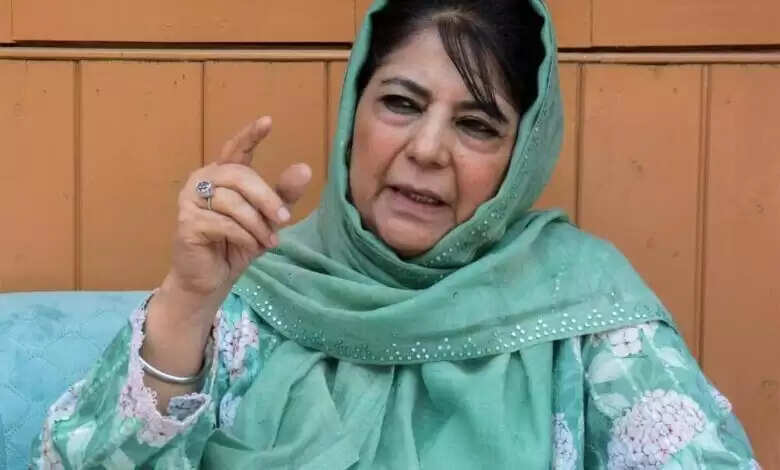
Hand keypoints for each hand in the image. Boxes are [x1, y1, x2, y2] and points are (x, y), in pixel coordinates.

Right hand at [163, 116, 311, 316]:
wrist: (212, 278)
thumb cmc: (237, 244)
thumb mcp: (267, 219)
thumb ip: (283, 195)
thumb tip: (305, 169)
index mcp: (223, 175)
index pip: (236, 148)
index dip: (250, 135)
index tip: (268, 121)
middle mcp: (203, 180)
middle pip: (240, 176)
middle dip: (266, 198)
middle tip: (284, 219)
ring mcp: (190, 200)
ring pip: (232, 201)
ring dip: (256, 223)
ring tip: (268, 241)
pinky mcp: (186, 222)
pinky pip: (222, 222)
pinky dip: (243, 235)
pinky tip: (250, 246)